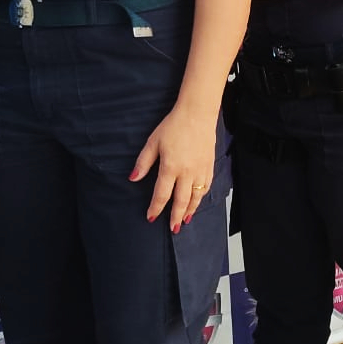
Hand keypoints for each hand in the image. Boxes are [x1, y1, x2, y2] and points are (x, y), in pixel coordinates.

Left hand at [129, 105, 216, 232]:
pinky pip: (206, 187)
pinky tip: (196, 201)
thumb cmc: (173, 126)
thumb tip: (133, 179)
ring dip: (190, 210)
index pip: (162, 194)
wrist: (197, 114)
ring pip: (196, 196)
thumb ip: (143, 162)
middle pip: (181, 200)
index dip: (155, 208)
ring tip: (184, 221)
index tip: (150, 217)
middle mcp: (187, 172)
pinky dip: (201, 197)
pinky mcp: (209, 166)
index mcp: (170, 167)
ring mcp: (200, 170)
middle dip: (175, 216)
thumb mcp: (153, 142)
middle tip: (172, 229)